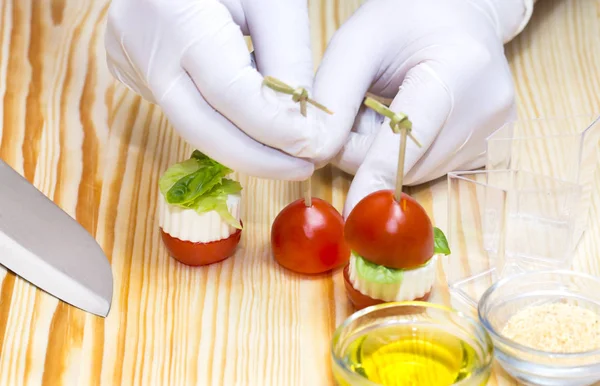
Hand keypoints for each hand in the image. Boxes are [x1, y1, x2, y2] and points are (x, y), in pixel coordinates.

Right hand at [104, 0, 322, 180]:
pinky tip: (251, 122)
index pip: (229, 94)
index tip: (311, 148)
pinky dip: (221, 122)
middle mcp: (139, 43)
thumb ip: (287, 59)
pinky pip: (181, 107)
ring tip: (285, 151)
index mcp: (174, 12)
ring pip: (191, 122)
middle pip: (200, 127)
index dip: (273, 130)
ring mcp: (127, 58)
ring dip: (241, 144)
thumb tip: (301, 126)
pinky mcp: (128, 66)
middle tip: (301, 168)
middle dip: (256, 158)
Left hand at [312, 0, 532, 215]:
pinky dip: (406, 157)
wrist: (460, 17)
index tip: (355, 212)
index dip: (377, 175)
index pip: (411, 136)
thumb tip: (315, 155)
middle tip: (362, 107)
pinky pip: (429, 172)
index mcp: (460, 69)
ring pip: (413, 174)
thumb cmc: (405, 21)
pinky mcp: (491, 151)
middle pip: (404, 163)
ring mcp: (495, 134)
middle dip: (364, 148)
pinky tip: (412, 122)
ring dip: (383, 153)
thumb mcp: (358, 41)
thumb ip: (334, 96)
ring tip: (390, 106)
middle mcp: (488, 109)